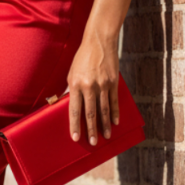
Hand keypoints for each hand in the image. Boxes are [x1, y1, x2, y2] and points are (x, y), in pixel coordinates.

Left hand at [63, 28, 119, 144]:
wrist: (99, 41)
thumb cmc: (82, 58)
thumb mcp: (71, 72)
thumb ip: (71, 89)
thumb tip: (69, 105)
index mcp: (75, 84)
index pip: (74, 109)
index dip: (75, 125)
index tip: (75, 137)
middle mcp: (89, 86)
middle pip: (90, 113)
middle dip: (91, 129)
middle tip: (93, 142)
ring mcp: (102, 84)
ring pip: (103, 109)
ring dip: (105, 124)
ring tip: (106, 136)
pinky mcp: (113, 81)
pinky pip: (114, 100)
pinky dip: (114, 112)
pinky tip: (115, 122)